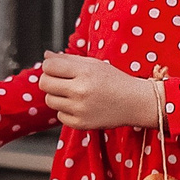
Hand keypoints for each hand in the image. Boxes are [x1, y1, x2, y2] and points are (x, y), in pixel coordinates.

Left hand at [39, 52, 162, 130]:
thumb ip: (68, 59)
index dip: (49, 66)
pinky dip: (66, 111)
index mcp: (84, 71)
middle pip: (44, 84)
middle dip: (50, 80)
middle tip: (62, 81)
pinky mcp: (81, 124)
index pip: (49, 66)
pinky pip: (59, 115)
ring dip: (57, 96)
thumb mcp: (94, 64)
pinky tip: (80, 106)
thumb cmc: (114, 80)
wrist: (135, 102)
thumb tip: (46, 55)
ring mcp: (80, 109)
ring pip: (50, 100)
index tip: (56, 68)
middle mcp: (81, 90)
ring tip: (73, 94)